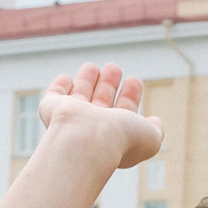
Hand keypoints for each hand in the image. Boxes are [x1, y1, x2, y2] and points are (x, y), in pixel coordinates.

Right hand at [39, 62, 162, 167]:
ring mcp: (71, 119)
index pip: (122, 113)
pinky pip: (54, 96)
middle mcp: (92, 128)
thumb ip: (155, 130)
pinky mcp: (52, 109)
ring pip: (79, 97)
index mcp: (114, 135)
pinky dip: (59, 86)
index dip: (129, 97)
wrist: (89, 140)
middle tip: (113, 68)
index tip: (134, 81)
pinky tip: (65, 78)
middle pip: (100, 102)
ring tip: (92, 67)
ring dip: (86, 81)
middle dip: (108, 84)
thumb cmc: (120, 140)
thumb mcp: (151, 137)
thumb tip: (155, 122)